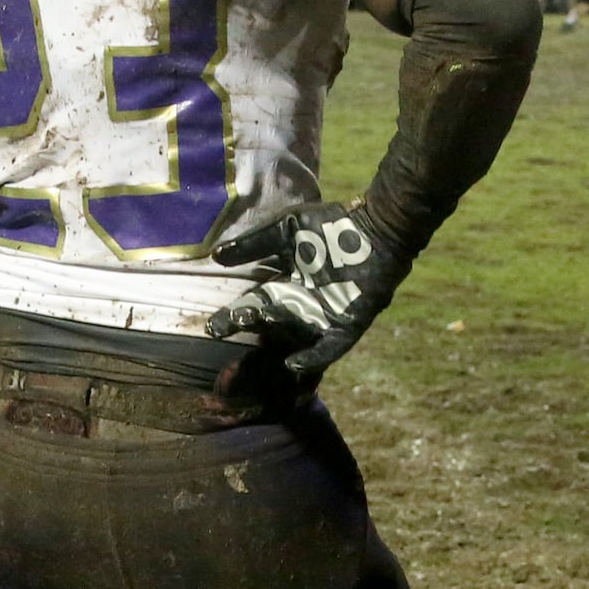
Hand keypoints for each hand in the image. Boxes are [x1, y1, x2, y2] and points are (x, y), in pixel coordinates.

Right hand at [204, 200, 417, 380]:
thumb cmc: (330, 226)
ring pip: (293, 332)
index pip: (254, 302)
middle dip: (244, 324)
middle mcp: (302, 304)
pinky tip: (295, 362)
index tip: (211, 323)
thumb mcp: (285, 230)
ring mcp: (324, 316)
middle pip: (268, 319)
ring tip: (252, 330)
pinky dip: (314, 356)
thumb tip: (216, 256)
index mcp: (286, 283)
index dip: (234, 313)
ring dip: (273, 335)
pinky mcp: (347, 324)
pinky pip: (329, 346)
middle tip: (219, 329)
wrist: (376, 227)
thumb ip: (254, 243)